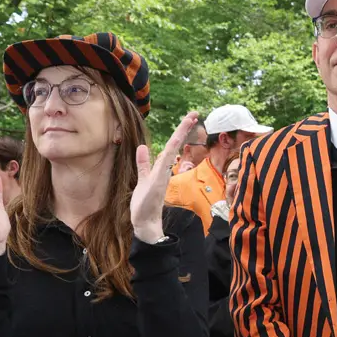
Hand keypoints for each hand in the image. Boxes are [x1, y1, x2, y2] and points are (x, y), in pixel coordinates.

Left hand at [131, 112, 198, 242]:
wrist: (145, 223)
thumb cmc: (145, 204)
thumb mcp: (142, 179)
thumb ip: (143, 163)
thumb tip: (142, 146)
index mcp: (162, 167)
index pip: (171, 145)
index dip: (179, 131)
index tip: (189, 118)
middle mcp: (165, 169)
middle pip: (175, 144)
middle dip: (184, 128)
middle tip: (195, 113)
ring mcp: (163, 174)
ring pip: (172, 150)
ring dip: (181, 134)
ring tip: (190, 119)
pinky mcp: (158, 181)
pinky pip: (165, 162)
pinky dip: (170, 151)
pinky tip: (176, 139)